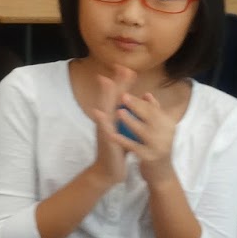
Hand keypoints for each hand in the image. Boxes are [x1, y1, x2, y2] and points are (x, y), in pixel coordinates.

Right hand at [84, 66, 136, 186]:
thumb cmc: (118, 149)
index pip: (119, 96)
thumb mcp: (126, 130)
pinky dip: (100, 120)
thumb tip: (137, 104)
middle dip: (116, 83)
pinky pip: (102, 128)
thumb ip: (129, 117)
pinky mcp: (104, 140)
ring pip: (104, 109)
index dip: (122, 83)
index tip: (127, 68)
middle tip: (121, 67)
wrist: (109, 170)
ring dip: (104, 95)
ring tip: (106, 81)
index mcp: (114, 117)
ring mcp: (104, 129)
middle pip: (110, 98)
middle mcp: (107, 120)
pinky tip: (98, 111)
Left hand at [113, 91, 180, 186]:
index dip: (141, 100)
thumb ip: (154, 112)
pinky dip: (123, 140)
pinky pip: (135, 147)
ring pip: (144, 131)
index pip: (154, 109)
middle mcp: (167, 134)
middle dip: (136, 106)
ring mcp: (159, 147)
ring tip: (118, 112)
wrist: (161, 175)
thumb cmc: (156, 148)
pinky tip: (112, 135)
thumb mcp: (157, 129)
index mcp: (168, 125)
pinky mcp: (150, 158)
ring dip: (131, 121)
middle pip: (151, 116)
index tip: (128, 90)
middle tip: (123, 96)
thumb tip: (147, 94)